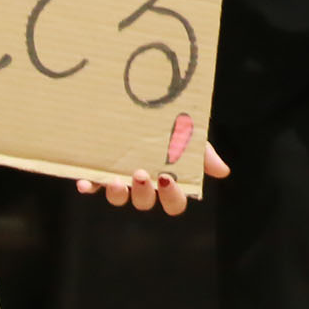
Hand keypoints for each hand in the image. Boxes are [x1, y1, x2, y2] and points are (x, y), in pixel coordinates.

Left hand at [78, 141, 228, 217]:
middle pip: (145, 202)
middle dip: (143, 193)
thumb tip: (223, 171)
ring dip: (117, 194)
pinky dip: (88, 186)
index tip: (167, 178)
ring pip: (118, 199)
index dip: (171, 196)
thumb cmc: (169, 127)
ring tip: (115, 179)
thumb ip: (203, 153)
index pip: (174, 202)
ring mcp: (121, 180)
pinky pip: (91, 186)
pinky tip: (85, 182)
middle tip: (140, 174)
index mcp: (167, 181)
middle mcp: (144, 186)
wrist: (137, 106)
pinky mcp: (98, 173)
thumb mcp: (189, 135)